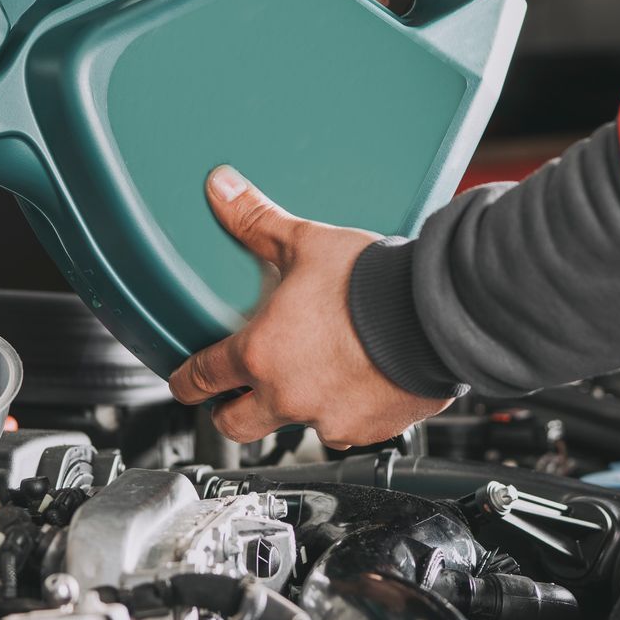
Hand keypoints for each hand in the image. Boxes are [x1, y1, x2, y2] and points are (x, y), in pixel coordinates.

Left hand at [169, 166, 454, 450]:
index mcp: (260, 354)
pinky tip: (358, 383)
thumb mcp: (306, 243)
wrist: (435, 313)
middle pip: (235, 425)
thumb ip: (257, 222)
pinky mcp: (368, 429)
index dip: (185, 381)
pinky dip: (345, 411)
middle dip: (230, 410)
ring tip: (314, 377)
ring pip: (295, 427)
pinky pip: (345, 430)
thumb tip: (221, 188)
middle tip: (237, 394)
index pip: (201, 378)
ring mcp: (329, 418)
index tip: (184, 382)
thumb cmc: (371, 283)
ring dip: (296, 407)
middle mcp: (288, 396)